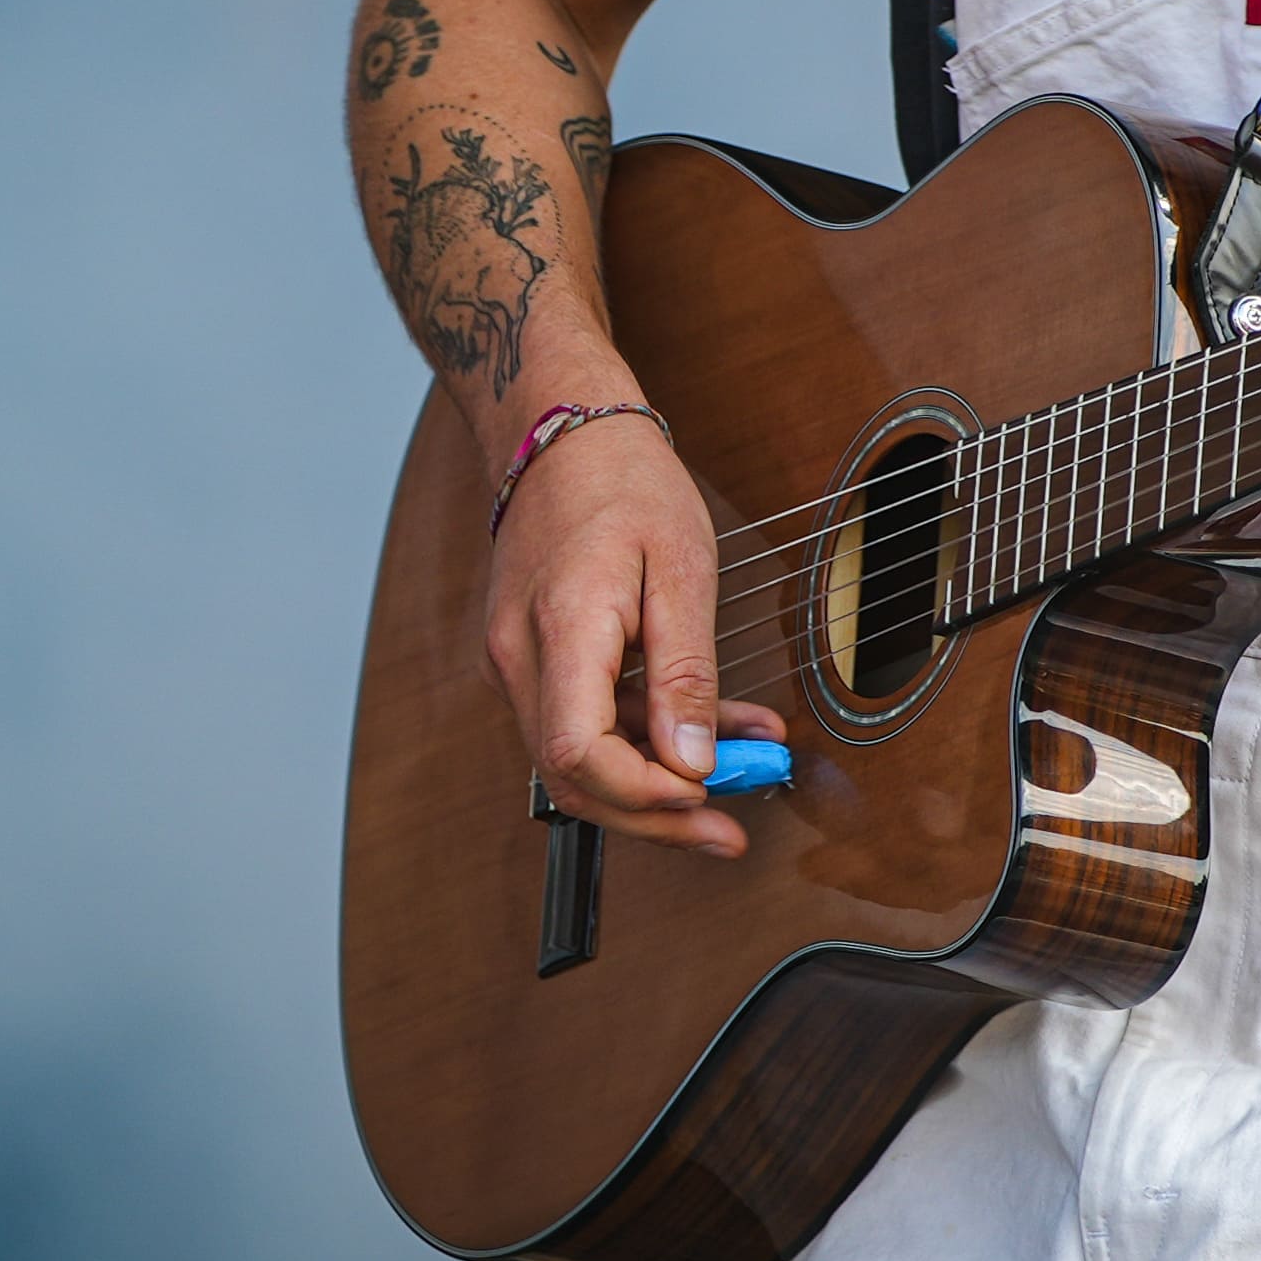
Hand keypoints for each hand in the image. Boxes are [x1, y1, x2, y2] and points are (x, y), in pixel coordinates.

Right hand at [480, 398, 790, 856]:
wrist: (560, 431)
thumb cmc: (623, 481)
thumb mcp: (682, 567)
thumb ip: (686, 671)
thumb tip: (692, 761)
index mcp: (559, 628)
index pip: (578, 755)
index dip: (644, 796)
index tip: (709, 796)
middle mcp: (519, 658)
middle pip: (573, 779)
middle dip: (656, 817)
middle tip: (729, 829)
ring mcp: (517, 663)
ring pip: (578, 761)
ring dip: (657, 780)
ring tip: (742, 771)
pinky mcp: (531, 661)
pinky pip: (581, 723)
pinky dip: (642, 740)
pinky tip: (708, 731)